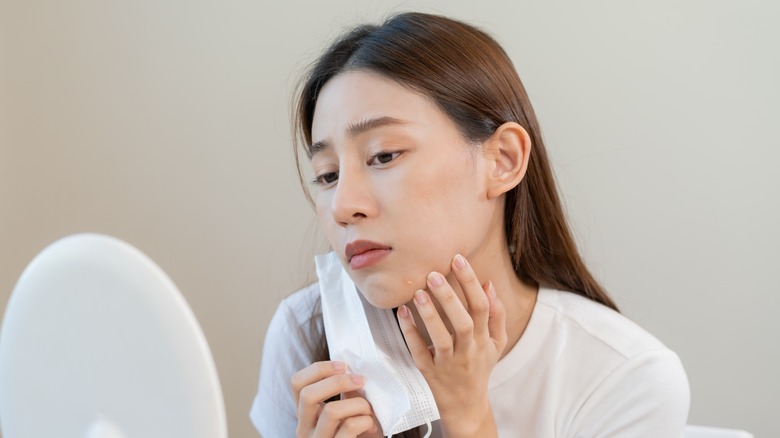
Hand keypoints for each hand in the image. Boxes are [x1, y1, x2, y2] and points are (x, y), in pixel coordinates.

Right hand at [290, 361, 381, 436]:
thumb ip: (341, 392)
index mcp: (305, 413)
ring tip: (369, 410)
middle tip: (360, 380)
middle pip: (307, 395)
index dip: (319, 369)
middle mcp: (305, 429)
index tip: (343, 366)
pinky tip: (371, 425)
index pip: (297, 383)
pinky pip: (349, 427)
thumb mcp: (343, 409)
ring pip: (331, 411)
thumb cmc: (356, 431)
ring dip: (358, 403)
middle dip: (338, 382)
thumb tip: (350, 370)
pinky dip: (366, 420)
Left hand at [397, 254, 506, 437]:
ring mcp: (448, 363)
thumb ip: (497, 315)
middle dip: (450, 298)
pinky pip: (419, 353)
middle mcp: (468, 351)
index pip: (482, 307)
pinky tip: (402, 313)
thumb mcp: (496, 343)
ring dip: (430, 316)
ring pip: (441, 340)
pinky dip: (411, 333)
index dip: (471, 282)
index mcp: (485, 340)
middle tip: (434, 273)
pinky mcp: (429, 372)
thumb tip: (489, 284)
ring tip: (418, 292)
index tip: (458, 259)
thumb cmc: (480, 367)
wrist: (467, 406)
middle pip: (464, 323)